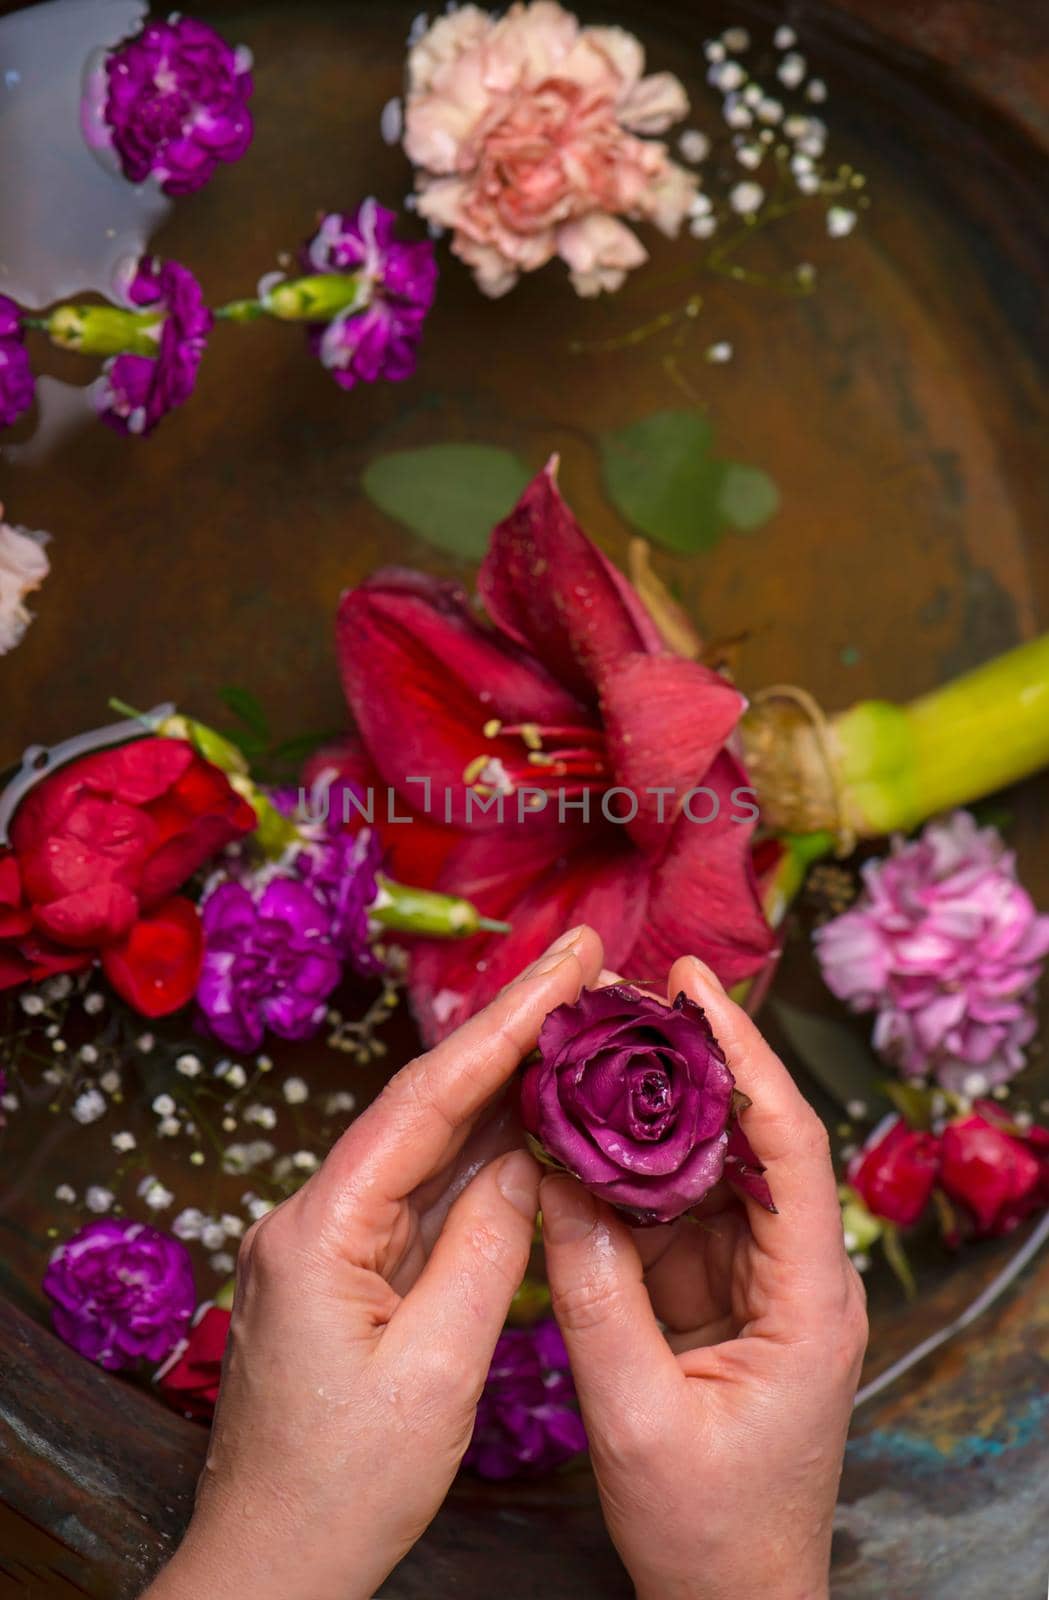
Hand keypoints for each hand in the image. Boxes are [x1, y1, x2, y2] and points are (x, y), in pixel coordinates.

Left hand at [145, 923, 603, 1599]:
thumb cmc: (346, 1487)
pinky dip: (480, 1157)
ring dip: (501, 1087)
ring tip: (575, 1022)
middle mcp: (311, 1216)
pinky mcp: (343, 1270)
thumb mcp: (437, 1370)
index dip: (505, 1023)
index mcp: (320, 1229)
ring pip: (425, 1145)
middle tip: (585, 965)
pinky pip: (420, 1196)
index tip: (569, 964)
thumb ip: (487, 1249)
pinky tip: (532, 1121)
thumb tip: (527, 1157)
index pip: (425, 1099)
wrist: (271, 1564)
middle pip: (423, 1104)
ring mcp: (325, 1241)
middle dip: (508, 1032)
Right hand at [540, 956, 867, 1599]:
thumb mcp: (639, 1421)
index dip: (744, 1058)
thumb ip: (596, 1299)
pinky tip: (584, 1135)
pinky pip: (675, 1214)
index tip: (694, 988)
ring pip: (708, 1170)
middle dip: (689, 1064)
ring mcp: (758, 1281)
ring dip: (653, 1112)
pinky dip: (630, 1174)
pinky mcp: (720, 1294)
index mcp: (810, 1299)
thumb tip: (556, 1181)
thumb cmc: (709, 1532)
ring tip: (592, 1047)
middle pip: (750, 1141)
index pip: (789, 1148)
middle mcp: (797, 1274)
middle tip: (622, 996)